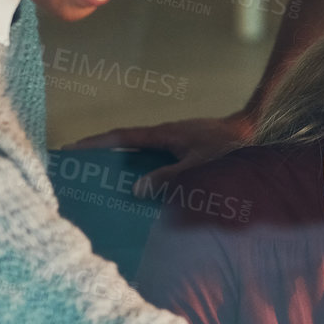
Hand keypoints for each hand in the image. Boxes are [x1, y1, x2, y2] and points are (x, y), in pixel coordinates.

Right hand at [65, 109, 258, 191]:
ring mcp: (173, 143)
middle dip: (101, 155)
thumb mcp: (198, 166)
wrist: (254, 132)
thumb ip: (168, 178)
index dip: (94, 143)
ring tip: (101, 184)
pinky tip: (141, 190)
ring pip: (139, 155)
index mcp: (162, 134)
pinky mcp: (183, 151)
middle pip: (125, 146)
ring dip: (122, 166)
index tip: (70, 149)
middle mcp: (164, 136)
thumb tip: (137, 190)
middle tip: (77, 169)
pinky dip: (143, 171)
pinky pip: (154, 161)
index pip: (120, 138)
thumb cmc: (228, 148)